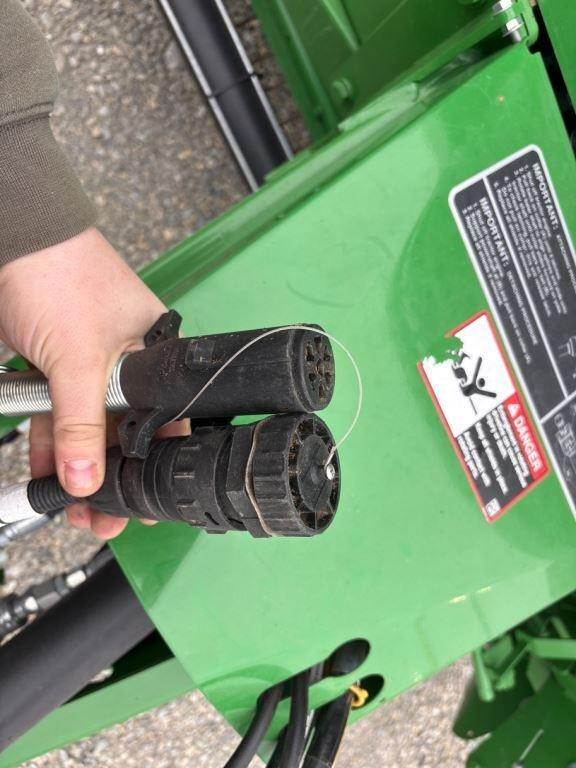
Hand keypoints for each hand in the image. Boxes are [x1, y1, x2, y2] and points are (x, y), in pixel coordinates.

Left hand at [0, 227, 182, 538]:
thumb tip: (87, 479)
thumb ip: (82, 426)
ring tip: (73, 508)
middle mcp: (128, 363)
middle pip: (125, 432)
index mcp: (155, 356)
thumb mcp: (79, 360)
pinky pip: (57, 415)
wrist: (12, 237)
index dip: (155, 466)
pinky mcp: (54, 366)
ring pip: (88, 428)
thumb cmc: (62, 275)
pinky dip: (50, 443)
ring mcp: (88, 366)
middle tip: (101, 517)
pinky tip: (47, 475)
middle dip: (110, 477)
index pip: (166, 422)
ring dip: (78, 467)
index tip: (142, 505)